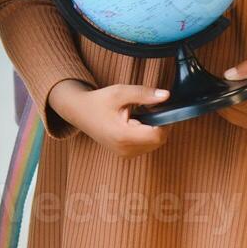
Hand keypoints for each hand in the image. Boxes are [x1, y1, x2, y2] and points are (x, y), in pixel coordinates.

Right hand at [47, 79, 170, 157]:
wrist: (80, 112)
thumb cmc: (98, 101)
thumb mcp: (120, 92)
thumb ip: (144, 94)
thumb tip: (166, 95)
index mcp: (123, 136)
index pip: (157, 135)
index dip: (163, 120)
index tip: (157, 107)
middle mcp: (125, 150)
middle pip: (158, 140)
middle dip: (158, 123)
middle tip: (146, 108)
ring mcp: (125, 154)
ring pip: (154, 143)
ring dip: (153, 129)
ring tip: (138, 115)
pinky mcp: (126, 154)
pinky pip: (147, 146)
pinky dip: (146, 134)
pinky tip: (135, 123)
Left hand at [218, 58, 246, 129]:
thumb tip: (228, 75)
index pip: (236, 96)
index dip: (225, 87)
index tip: (223, 78)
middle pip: (229, 104)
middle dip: (223, 92)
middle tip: (227, 80)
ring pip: (227, 112)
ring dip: (224, 100)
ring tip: (231, 87)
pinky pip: (231, 117)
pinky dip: (227, 107)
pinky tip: (233, 96)